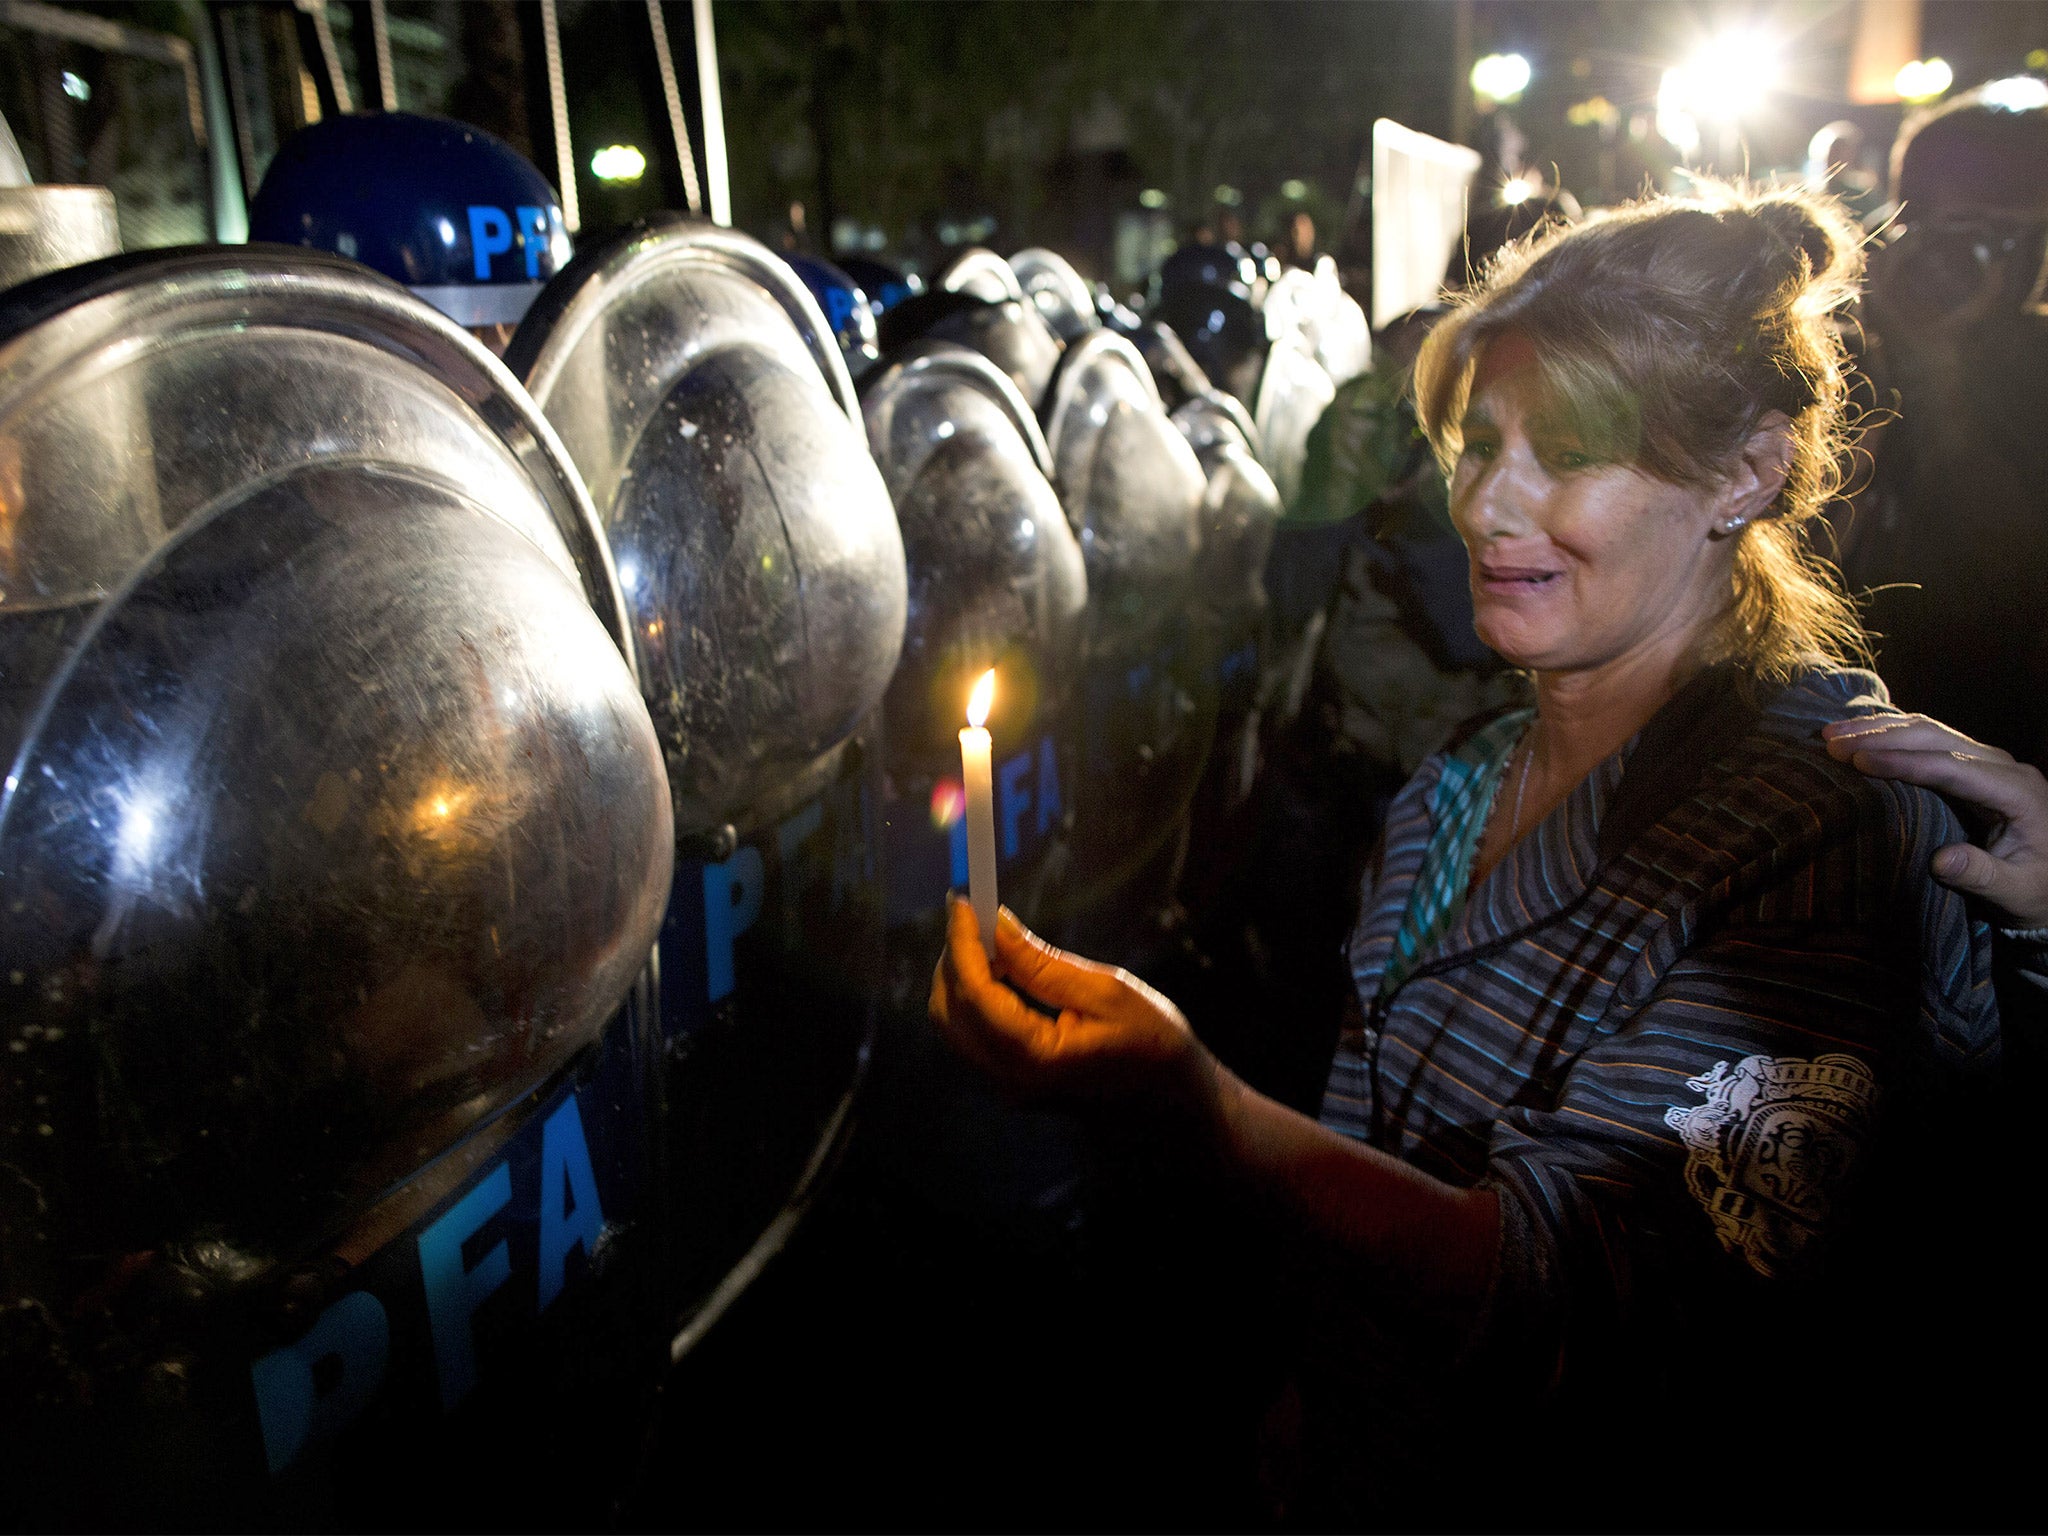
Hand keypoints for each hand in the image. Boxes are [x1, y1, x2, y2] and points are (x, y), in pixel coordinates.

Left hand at [927, 895, 1213, 1109]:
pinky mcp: (1012, 1084)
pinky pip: (971, 1035)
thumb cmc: (1155, 1044)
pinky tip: (1000, 971)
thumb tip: (997, 926)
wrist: (1175, 1103)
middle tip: (976, 916)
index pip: (974, 993)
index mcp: (1036, 1060)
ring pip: (953, 1024)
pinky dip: (974, 998)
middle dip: (954, 958)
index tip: (962, 901)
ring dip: (961, 977)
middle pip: (949, 1010)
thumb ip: (1042, 963)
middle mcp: (1011, 1081)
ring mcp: (1008, 1088)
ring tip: (992, 940)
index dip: (961, 942)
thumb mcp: (1106, 991)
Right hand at [1823, 714, 2047, 928]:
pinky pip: (1928, 739)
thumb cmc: (2036, 889)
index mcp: (2017, 791)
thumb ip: (1982, 875)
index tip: (1858, 762)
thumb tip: (1940, 860)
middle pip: (1936, 739)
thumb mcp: (2016, 891)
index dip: (1904, 762)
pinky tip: (1860, 733)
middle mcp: (2003, 766)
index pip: (1953, 767)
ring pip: (1928, 731)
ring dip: (1879, 729)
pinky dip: (1890, 733)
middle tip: (1832, 745)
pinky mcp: (1971, 765)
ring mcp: (1987, 762)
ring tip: (1833, 734)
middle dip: (1881, 737)